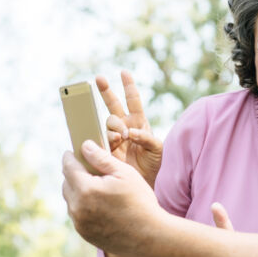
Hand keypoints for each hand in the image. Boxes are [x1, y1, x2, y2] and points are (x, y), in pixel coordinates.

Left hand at [61, 139, 161, 255]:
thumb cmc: (140, 201)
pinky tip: (99, 203)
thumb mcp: (124, 173)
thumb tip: (85, 146)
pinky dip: (83, 206)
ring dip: (78, 190)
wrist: (149, 236)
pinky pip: (77, 214)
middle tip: (88, 168)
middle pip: (66, 183)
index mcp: (86, 189)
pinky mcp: (84, 233)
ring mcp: (79, 223)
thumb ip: (101, 158)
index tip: (72, 151)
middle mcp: (78, 207)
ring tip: (95, 186)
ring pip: (71, 199)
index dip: (70, 156)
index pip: (68, 166)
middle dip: (74, 173)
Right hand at [96, 71, 162, 186]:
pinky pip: (102, 140)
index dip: (128, 86)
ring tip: (122, 136)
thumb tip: (130, 132)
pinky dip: (108, 139)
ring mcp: (114, 138)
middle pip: (113, 105)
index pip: (133, 100)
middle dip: (106, 91)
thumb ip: (147, 138)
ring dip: (114, 126)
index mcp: (138, 122)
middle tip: (100, 78)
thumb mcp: (157, 149)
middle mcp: (124, 127)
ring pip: (107, 123)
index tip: (124, 72)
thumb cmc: (155, 164)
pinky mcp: (106, 150)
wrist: (146, 183)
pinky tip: (114, 143)